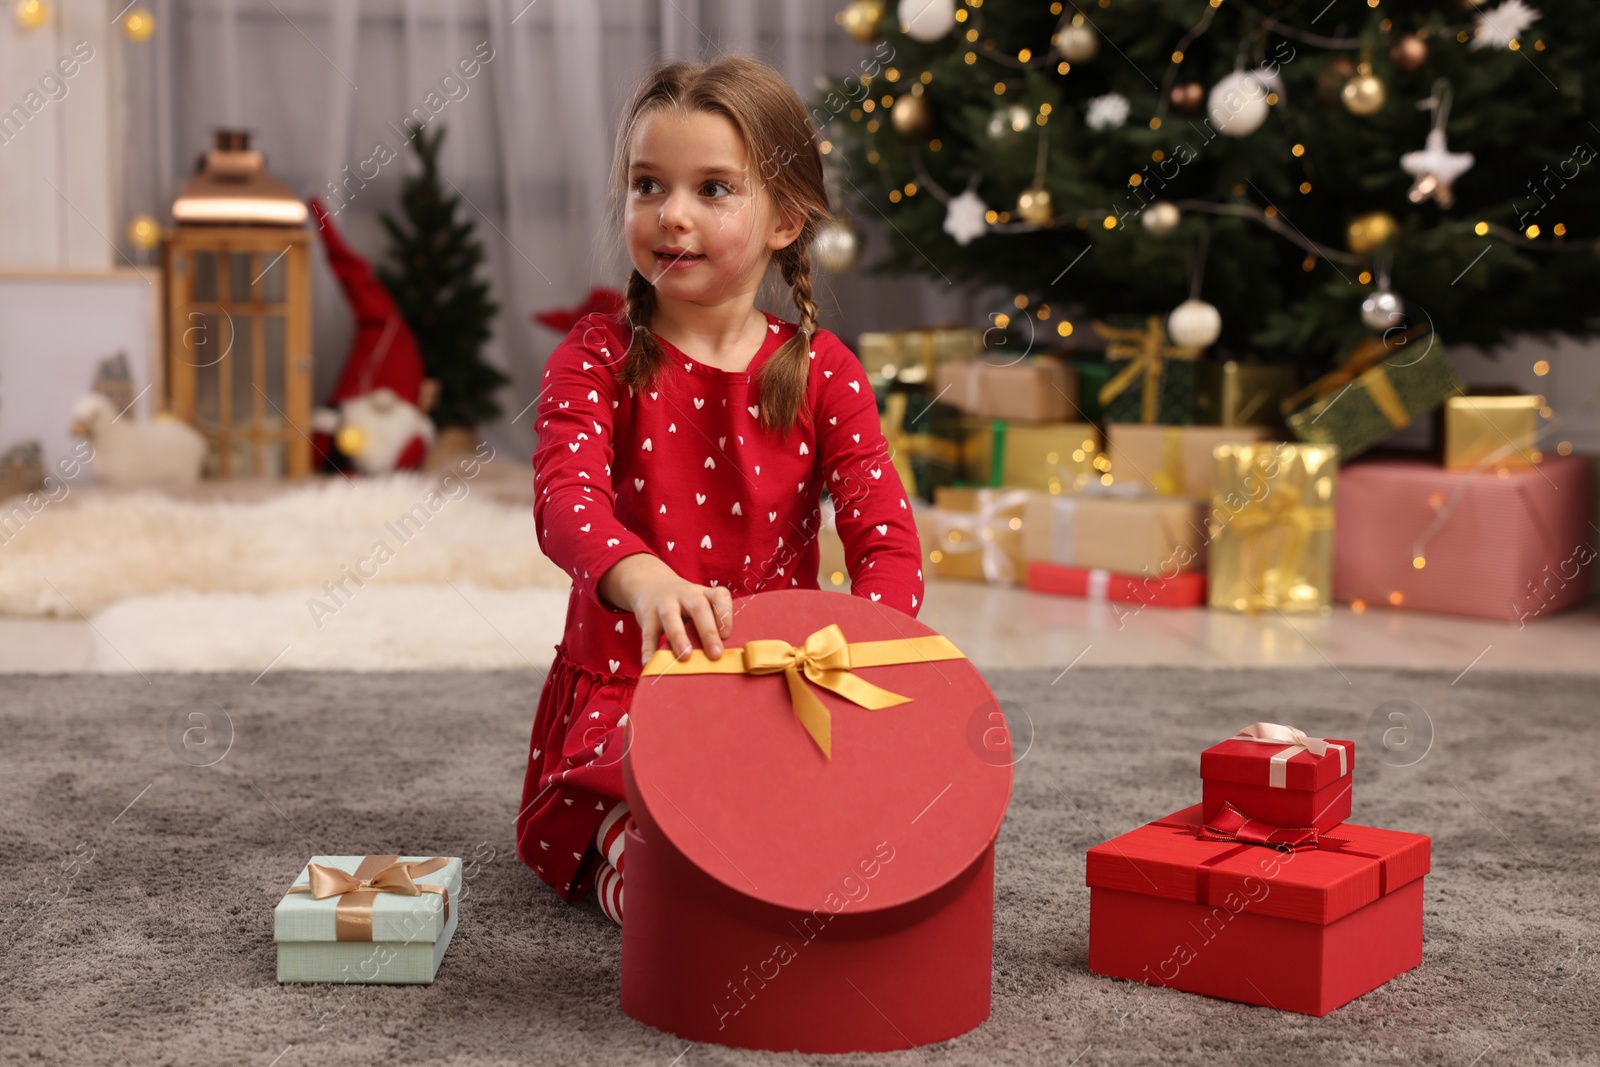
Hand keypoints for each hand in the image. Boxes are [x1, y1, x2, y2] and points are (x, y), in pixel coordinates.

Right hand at [598, 554, 733, 664]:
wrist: (650, 584)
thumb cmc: (684, 605)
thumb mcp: (698, 605)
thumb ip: (708, 626)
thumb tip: (717, 659)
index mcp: (704, 593)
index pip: (719, 596)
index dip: (725, 614)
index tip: (727, 635)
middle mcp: (686, 595)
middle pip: (698, 608)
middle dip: (708, 631)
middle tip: (716, 654)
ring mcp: (664, 604)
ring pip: (671, 618)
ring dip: (679, 637)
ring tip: (686, 657)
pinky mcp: (647, 616)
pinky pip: (647, 634)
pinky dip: (648, 650)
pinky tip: (650, 663)